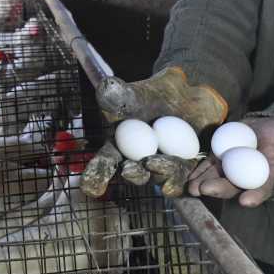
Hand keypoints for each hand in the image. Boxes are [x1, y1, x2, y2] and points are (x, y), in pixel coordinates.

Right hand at [79, 67, 227, 197]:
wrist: (184, 95)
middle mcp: (138, 164)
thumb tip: (106, 86)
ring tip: (152, 163)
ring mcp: (161, 169)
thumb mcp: (134, 94)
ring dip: (156, 173)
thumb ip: (119, 94)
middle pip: (132, 174)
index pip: (105, 164)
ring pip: (157, 176)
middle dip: (130, 174)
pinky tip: (174, 183)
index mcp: (118, 149)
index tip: (90, 188)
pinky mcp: (184, 168)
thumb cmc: (150, 96)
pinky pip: (180, 177)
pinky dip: (176, 181)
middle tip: (128, 170)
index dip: (97, 175)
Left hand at [186, 117, 273, 206]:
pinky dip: (197, 172)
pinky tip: (188, 177)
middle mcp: (245, 178)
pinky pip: (205, 168)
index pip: (260, 189)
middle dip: (220, 189)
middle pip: (232, 186)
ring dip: (203, 183)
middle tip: (207, 189)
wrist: (264, 130)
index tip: (246, 200)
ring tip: (193, 188)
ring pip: (216, 179)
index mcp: (265, 177)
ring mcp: (229, 170)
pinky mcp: (217, 161)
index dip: (254, 195)